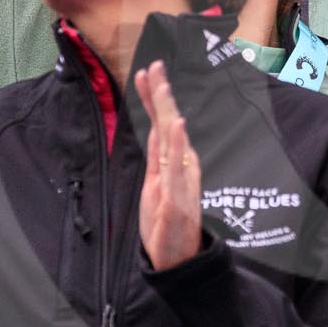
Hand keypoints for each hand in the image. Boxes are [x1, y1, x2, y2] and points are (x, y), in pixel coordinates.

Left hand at [134, 61, 201, 270]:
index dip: (154, 98)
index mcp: (174, 163)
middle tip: (155, 65)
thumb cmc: (167, 224)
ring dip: (167, 109)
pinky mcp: (178, 197)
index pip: (161, 123)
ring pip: (172, 138)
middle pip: (169, 123)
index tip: (146, 71)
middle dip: (160, 93)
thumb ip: (159, 157)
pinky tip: (177, 124)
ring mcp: (181, 180)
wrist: (179, 260)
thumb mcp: (157, 185)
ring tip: (162, 84)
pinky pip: (177, 167)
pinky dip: (177, 144)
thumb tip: (157, 128)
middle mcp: (181, 166)